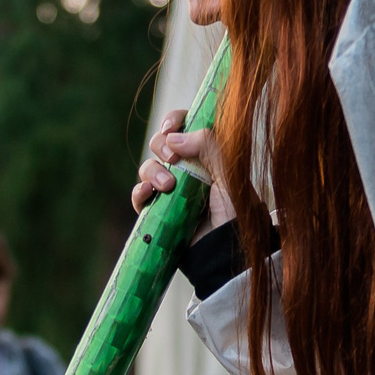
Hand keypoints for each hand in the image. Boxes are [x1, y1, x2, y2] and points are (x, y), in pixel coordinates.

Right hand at [131, 110, 234, 233]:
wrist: (226, 254)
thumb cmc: (236, 216)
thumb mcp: (230, 177)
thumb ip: (210, 148)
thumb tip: (174, 138)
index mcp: (207, 156)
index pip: (186, 126)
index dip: (175, 120)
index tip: (172, 127)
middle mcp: (188, 169)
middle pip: (162, 143)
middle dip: (161, 145)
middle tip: (173, 159)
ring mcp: (172, 191)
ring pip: (149, 167)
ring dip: (152, 171)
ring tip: (167, 187)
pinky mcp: (159, 212)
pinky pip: (140, 196)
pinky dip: (139, 192)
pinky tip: (147, 194)